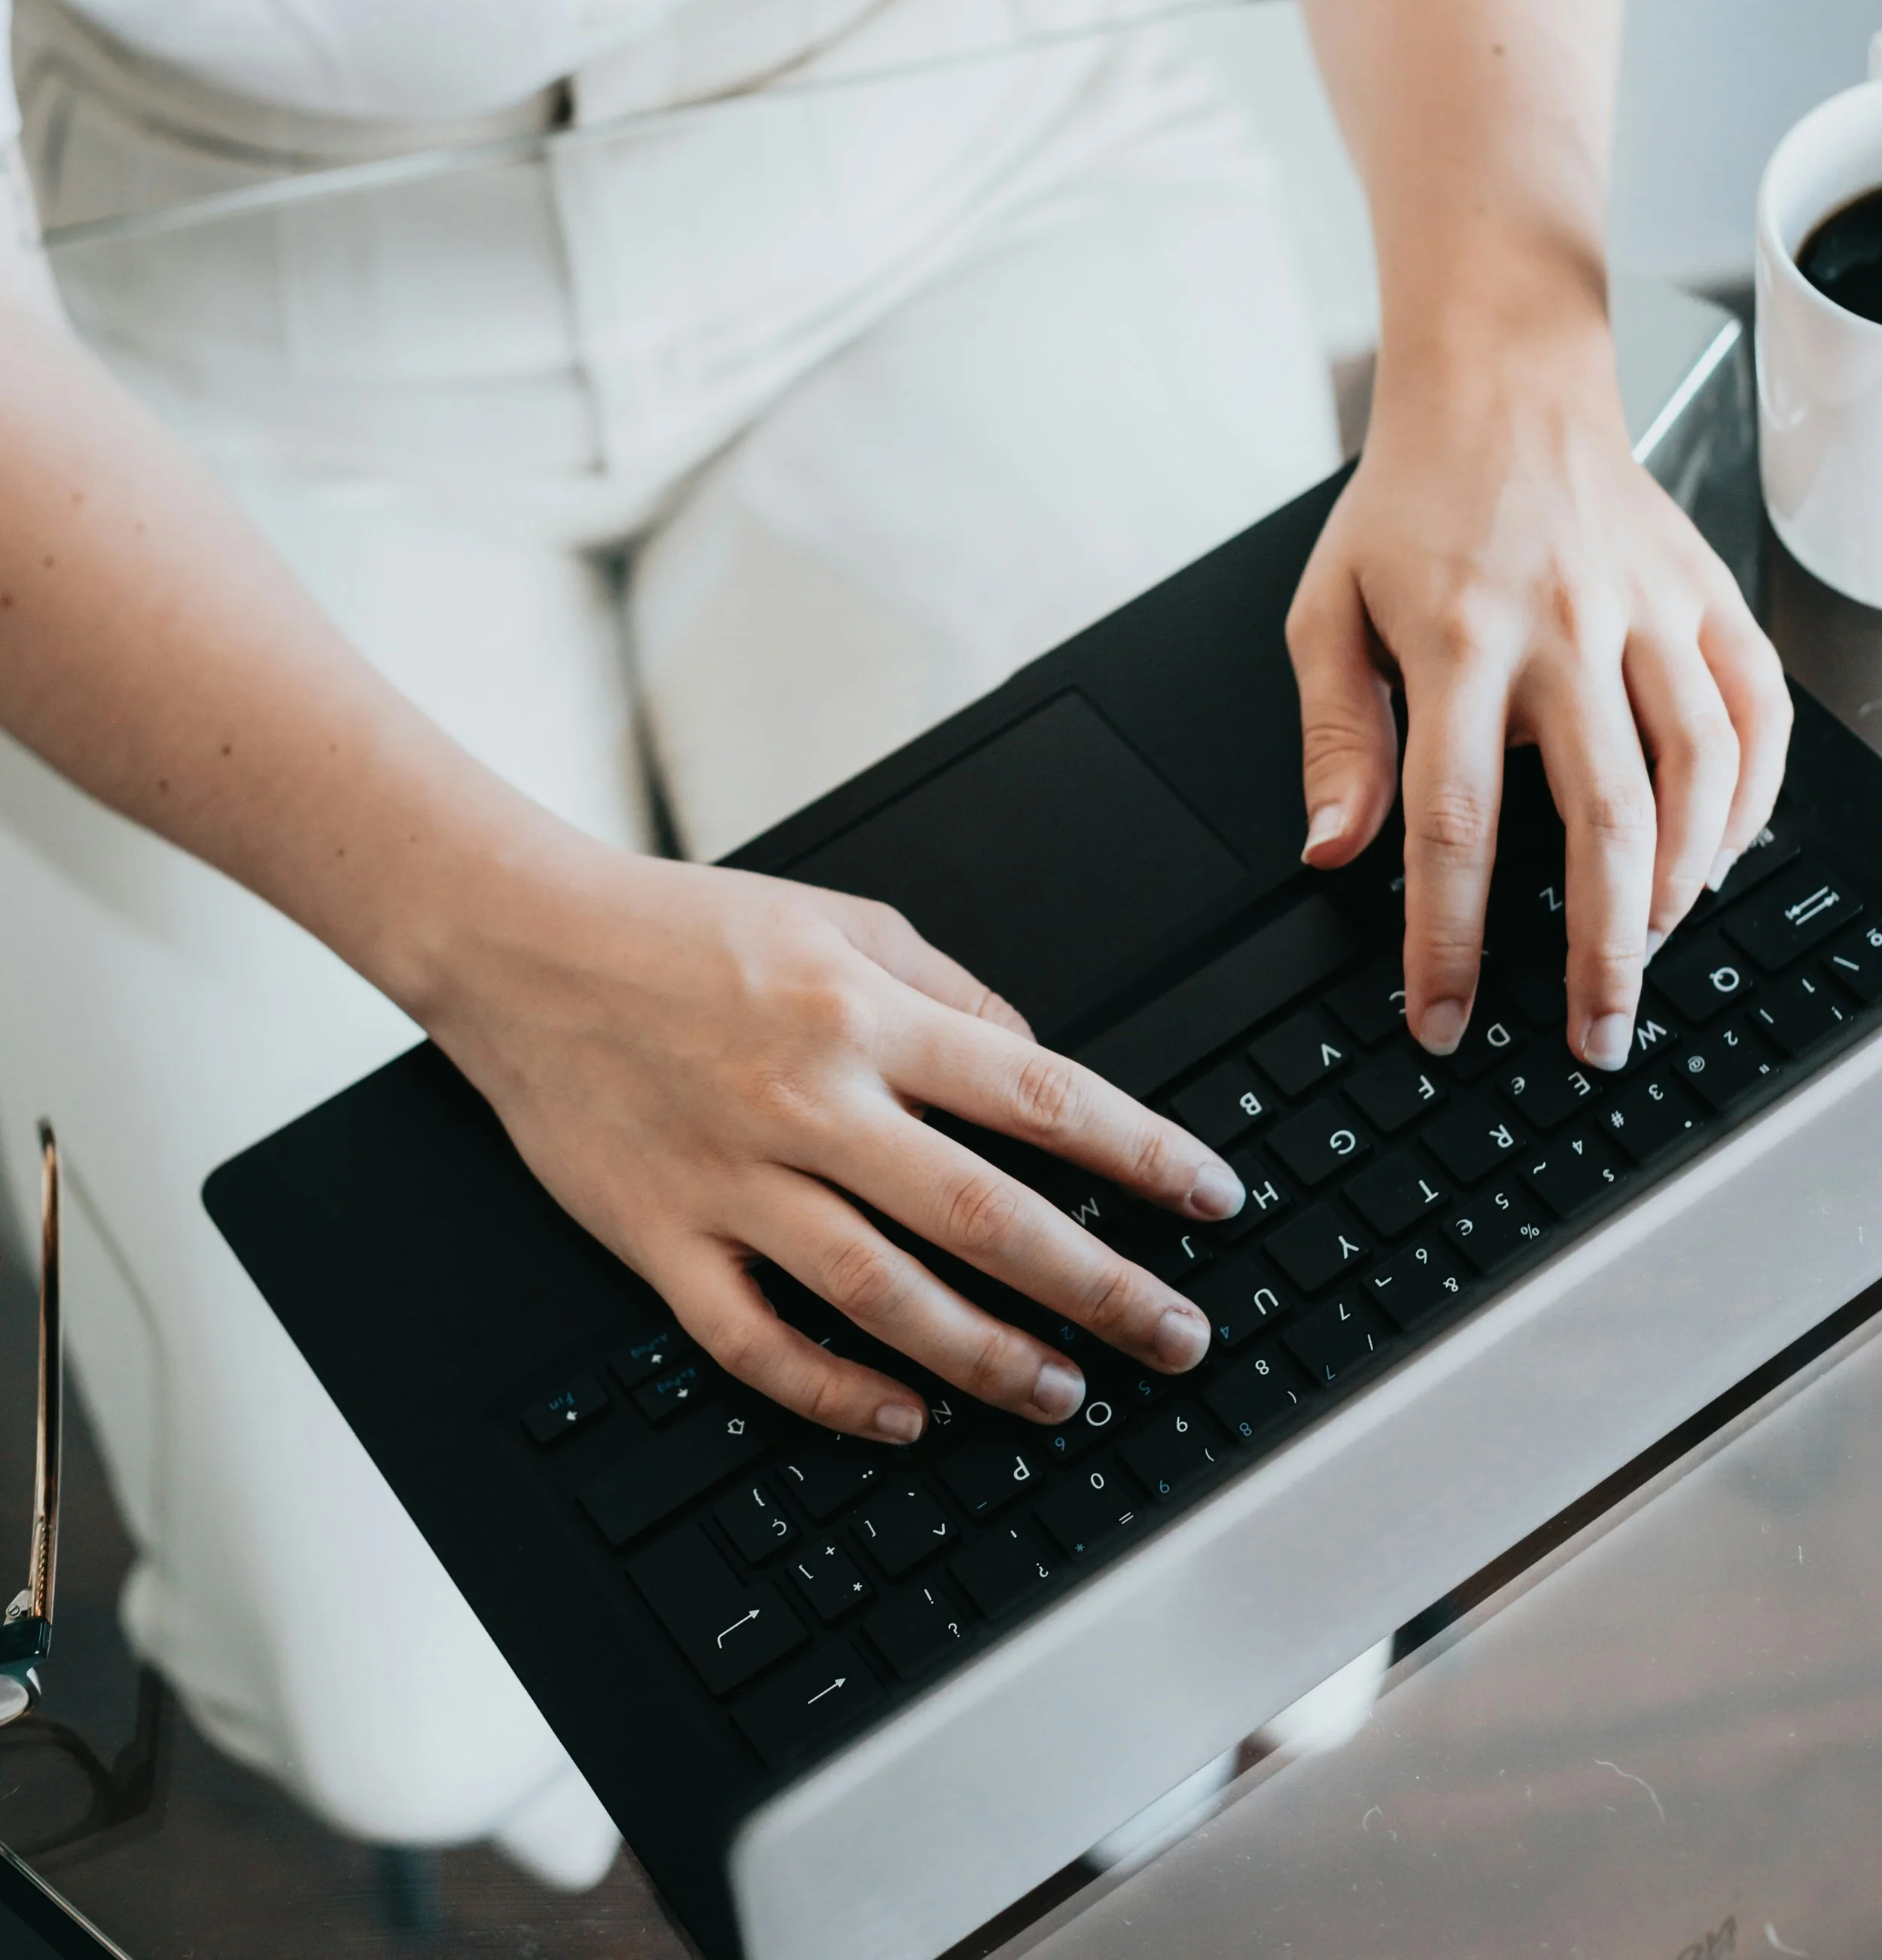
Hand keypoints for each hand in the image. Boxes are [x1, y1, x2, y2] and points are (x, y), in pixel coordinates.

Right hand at [419, 836, 1245, 1441]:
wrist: (522, 944)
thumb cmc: (683, 926)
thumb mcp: (838, 917)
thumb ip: (947, 987)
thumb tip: (1037, 1055)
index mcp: (861, 1013)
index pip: (1035, 1094)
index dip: (1139, 1153)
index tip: (1210, 1198)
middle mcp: (806, 1099)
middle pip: (980, 1213)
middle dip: (1096, 1284)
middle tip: (1174, 1335)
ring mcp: (730, 1178)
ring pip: (881, 1293)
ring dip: (986, 1354)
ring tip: (1064, 1390)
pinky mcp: (660, 1237)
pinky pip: (756, 1339)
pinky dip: (833, 1390)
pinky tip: (904, 1415)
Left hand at [1286, 309, 1789, 1071]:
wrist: (1502, 384)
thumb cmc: (1410, 503)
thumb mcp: (1327, 606)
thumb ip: (1335, 735)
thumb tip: (1333, 849)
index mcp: (1458, 642)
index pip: (1454, 825)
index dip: (1447, 939)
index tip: (1441, 1018)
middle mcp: (1565, 630)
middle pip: (1599, 821)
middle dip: (1598, 953)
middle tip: (1595, 1037)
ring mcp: (1648, 612)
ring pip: (1695, 775)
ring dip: (1682, 886)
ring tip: (1651, 955)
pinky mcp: (1707, 596)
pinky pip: (1754, 715)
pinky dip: (1747, 802)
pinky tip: (1716, 859)